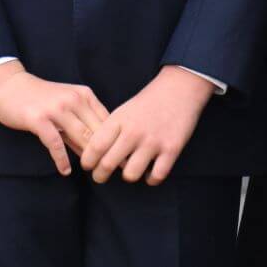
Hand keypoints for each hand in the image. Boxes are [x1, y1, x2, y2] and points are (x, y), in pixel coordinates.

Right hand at [0, 61, 108, 174]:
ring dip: (88, 156)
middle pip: (97, 129)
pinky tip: (65, 170)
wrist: (10, 86)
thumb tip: (98, 150)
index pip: (107, 120)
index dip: (117, 139)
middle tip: (114, 170)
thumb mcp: (66, 106)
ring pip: (81, 135)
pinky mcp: (39, 119)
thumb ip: (81, 125)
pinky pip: (55, 143)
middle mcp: (74, 99)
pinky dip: (61, 159)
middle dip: (107, 150)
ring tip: (94, 172)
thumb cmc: (40, 98)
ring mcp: (56, 109)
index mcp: (84, 95)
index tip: (123, 157)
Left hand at [81, 66, 214, 185]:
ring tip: (129, 170)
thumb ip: (109, 131)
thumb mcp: (124, 110)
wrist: (179, 88)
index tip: (88, 165)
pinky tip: (150, 171)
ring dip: (128, 175)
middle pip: (108, 165)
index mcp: (119, 119)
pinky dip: (151, 178)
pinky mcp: (172, 149)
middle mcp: (134, 131)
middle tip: (101, 175)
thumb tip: (92, 155)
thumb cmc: (148, 102)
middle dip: (100, 175)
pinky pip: (156, 176)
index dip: (87, 161)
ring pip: (130, 175)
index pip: (94, 147)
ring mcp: (154, 141)